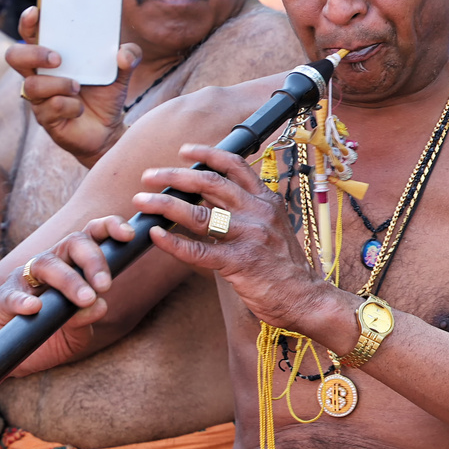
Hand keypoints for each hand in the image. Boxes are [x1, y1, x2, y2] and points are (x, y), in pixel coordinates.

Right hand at [0, 217, 130, 377]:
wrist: (2, 355)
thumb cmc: (45, 338)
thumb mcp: (74, 335)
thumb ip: (86, 320)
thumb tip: (100, 306)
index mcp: (73, 267)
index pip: (92, 237)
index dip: (109, 228)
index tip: (129, 235)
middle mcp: (50, 266)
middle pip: (73, 243)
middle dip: (93, 259)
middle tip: (105, 285)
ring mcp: (23, 281)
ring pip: (46, 264)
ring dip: (68, 280)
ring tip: (85, 298)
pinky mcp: (1, 301)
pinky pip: (11, 295)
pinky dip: (23, 300)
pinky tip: (35, 308)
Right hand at [8, 5, 142, 166]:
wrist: (108, 130)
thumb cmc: (105, 94)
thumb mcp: (121, 73)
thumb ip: (129, 57)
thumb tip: (123, 54)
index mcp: (51, 57)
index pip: (31, 34)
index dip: (28, 22)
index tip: (36, 13)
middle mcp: (39, 74)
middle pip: (15, 56)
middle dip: (33, 54)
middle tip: (58, 58)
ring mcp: (39, 98)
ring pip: (32, 86)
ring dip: (59, 84)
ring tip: (78, 87)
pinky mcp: (45, 118)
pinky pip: (49, 108)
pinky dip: (70, 106)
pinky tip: (80, 109)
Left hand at [133, 144, 340, 336]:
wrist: (306, 297)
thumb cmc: (284, 266)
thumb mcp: (272, 227)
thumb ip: (243, 209)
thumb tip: (207, 196)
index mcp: (267, 201)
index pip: (235, 166)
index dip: (207, 154)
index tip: (184, 151)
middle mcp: (259, 213)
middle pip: (210, 183)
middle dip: (175, 176)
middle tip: (149, 176)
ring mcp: (249, 237)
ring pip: (199, 214)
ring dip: (165, 205)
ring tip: (142, 201)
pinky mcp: (240, 263)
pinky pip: (199, 250)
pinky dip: (173, 243)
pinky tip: (156, 236)